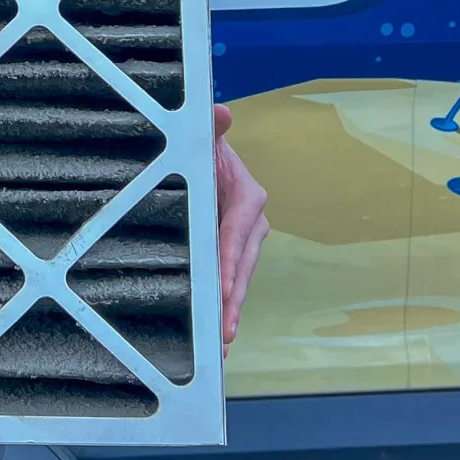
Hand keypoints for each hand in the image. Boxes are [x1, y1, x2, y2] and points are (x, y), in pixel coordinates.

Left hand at [214, 105, 267, 350]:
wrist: (210, 159)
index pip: (236, 234)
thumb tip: (220, 113)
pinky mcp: (233, 257)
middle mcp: (252, 225)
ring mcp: (244, 244)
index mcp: (247, 197)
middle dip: (233, 301)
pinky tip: (218, 341)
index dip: (229, 263)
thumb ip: (212, 127)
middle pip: (241, 267)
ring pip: (238, 282)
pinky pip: (230, 285)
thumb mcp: (207, 138)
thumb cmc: (207, 149)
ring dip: (231, 314)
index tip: (221, 291)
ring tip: (221, 347)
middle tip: (224, 333)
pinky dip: (225, 311)